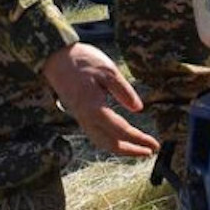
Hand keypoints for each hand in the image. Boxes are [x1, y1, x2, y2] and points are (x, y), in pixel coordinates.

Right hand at [42, 43, 160, 157]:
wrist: (55, 58)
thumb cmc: (82, 61)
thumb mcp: (108, 71)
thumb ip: (123, 91)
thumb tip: (139, 108)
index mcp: (94, 108)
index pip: (121, 131)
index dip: (139, 139)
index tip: (154, 145)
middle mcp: (86, 118)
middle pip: (110, 144)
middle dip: (131, 151)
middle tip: (150, 151)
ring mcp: (81, 118)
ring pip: (102, 142)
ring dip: (121, 149)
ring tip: (138, 149)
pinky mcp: (80, 114)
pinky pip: (96, 135)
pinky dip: (111, 142)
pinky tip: (120, 138)